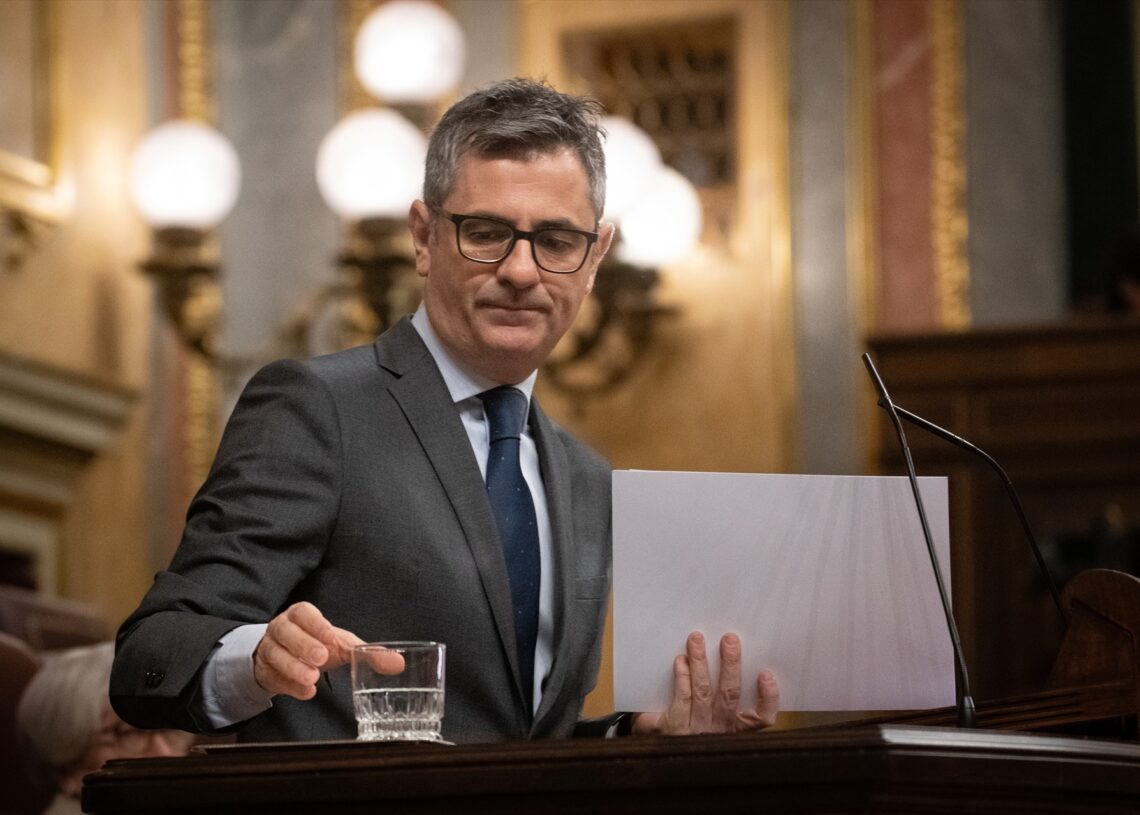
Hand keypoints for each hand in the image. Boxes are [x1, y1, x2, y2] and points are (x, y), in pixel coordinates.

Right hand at [253, 602, 401, 699]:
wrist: (285, 657)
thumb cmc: (316, 644)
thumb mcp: (341, 644)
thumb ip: (367, 652)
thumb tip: (398, 663)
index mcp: (300, 616)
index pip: (304, 613)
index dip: (316, 623)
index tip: (330, 637)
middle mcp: (281, 629)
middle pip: (286, 632)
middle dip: (303, 645)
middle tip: (321, 659)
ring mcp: (269, 649)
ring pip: (276, 655)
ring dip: (294, 667)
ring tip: (312, 678)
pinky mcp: (265, 671)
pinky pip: (274, 678)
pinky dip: (290, 687)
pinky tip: (306, 692)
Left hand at [631, 632, 778, 734]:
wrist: (656, 751)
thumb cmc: (688, 724)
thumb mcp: (712, 718)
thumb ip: (723, 693)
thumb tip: (733, 655)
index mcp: (734, 728)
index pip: (761, 719)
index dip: (768, 698)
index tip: (766, 674)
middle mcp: (718, 730)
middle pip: (730, 695)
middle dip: (731, 664)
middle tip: (730, 639)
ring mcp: (696, 729)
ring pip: (703, 691)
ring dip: (701, 662)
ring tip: (696, 639)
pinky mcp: (673, 727)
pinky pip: (682, 698)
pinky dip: (682, 677)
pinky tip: (681, 661)